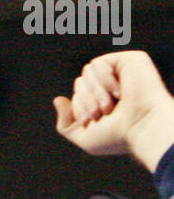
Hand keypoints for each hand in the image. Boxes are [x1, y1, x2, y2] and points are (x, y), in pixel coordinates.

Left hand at [53, 51, 173, 172]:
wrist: (141, 128)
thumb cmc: (117, 136)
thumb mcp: (84, 137)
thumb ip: (65, 124)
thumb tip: (58, 99)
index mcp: (104, 101)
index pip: (77, 95)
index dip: (78, 107)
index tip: (89, 121)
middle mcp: (113, 86)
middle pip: (80, 82)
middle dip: (85, 100)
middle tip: (101, 114)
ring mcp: (122, 72)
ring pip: (87, 72)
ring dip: (95, 92)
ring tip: (109, 106)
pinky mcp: (129, 60)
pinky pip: (98, 63)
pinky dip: (103, 79)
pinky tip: (119, 92)